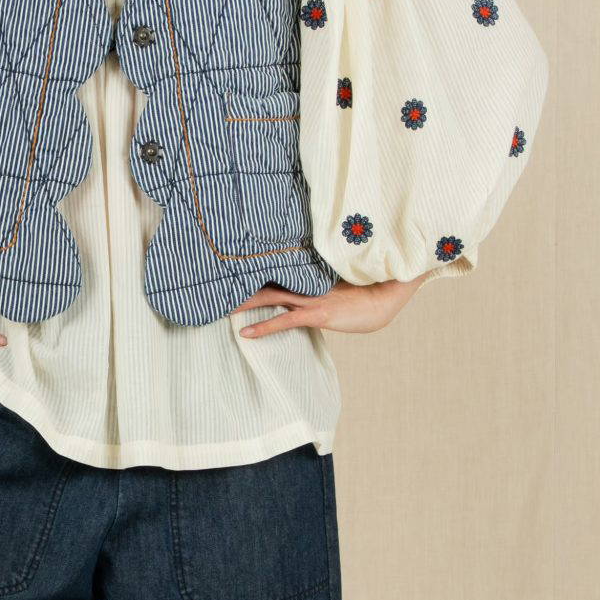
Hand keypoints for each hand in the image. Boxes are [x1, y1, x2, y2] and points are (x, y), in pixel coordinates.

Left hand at [234, 272, 433, 336]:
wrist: (387, 298)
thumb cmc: (365, 292)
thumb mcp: (338, 282)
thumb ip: (317, 278)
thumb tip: (303, 278)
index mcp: (308, 273)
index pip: (274, 267)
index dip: (250, 267)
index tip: (228, 265)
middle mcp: (306, 282)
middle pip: (265, 277)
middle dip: (239, 280)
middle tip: (212, 278)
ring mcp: (311, 297)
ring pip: (269, 296)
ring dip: (243, 302)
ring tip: (219, 305)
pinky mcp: (317, 313)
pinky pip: (285, 320)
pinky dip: (264, 326)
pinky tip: (246, 333)